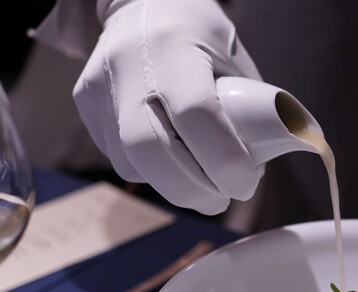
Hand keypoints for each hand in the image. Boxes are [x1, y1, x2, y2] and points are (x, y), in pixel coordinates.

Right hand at [73, 0, 262, 214]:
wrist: (143, 5)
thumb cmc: (201, 36)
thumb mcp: (237, 62)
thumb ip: (253, 110)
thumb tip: (265, 165)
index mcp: (174, 48)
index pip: (196, 114)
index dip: (225, 160)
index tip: (247, 182)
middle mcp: (128, 65)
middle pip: (150, 151)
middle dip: (193, 191)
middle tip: (221, 200)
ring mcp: (99, 86)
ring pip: (131, 163)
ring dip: (174, 186)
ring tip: (202, 179)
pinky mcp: (85, 104)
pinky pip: (119, 157)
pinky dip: (153, 172)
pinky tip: (173, 158)